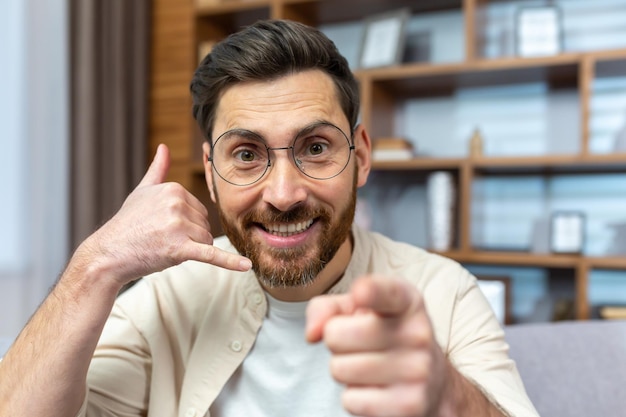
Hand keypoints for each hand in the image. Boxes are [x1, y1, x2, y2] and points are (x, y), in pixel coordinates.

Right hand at [76, 144, 250, 286]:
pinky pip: (211, 255)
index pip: (200, 209)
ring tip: (164, 247)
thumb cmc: (127, 223)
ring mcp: (179, 227)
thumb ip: (157, 170)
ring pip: (206, 241)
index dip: (187, 223)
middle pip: (205, 225)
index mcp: (173, 189)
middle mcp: (177, 204)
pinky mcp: (180, 249)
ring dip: (191, 249)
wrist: (109, 254)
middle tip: (162, 239)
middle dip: (190, 236)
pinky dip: (229, 263)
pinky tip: (246, 266)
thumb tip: (164, 147)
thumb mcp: (141, 192)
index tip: (165, 226)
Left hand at [306, 276, 447, 416]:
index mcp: (406, 301)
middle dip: (336, 342)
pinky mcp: (409, 405)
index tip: (360, 294)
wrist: (432, 384)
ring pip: (339, 369)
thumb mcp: (358, 311)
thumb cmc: (383, 337)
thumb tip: (312, 333)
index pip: (385, 293)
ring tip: (368, 366)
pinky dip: (355, 398)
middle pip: (336, 335)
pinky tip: (377, 389)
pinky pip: (351, 400)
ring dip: (344, 370)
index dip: (369, 292)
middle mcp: (417, 333)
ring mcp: (417, 371)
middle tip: (359, 345)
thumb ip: (327, 308)